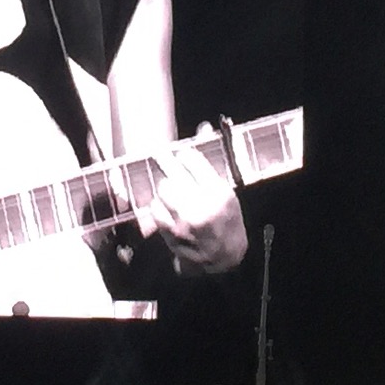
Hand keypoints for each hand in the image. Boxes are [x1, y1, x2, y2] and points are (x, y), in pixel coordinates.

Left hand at [135, 126, 248, 272]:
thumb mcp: (227, 191)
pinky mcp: (171, 233)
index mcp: (219, 192)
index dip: (183, 153)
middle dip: (166, 162)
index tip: (180, 152)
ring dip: (164, 186)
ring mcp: (184, 221)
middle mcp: (201, 205)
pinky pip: (156, 209)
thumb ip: (210, 161)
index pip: (193, 161)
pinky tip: (166, 205)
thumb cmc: (228, 221)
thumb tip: (203, 127)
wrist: (224, 257)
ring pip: (162, 190)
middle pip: (173, 173)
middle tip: (160, 154)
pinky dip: (159, 204)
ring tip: (170, 187)